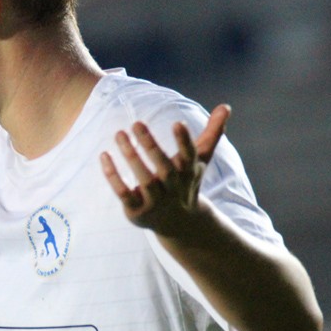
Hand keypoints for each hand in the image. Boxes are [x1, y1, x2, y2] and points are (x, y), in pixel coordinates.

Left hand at [100, 104, 230, 235]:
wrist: (179, 224)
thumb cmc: (186, 182)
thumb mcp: (200, 159)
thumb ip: (212, 132)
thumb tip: (226, 106)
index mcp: (188, 173)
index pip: (189, 156)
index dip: (184, 141)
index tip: (177, 123)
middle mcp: (173, 188)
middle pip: (164, 168)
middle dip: (151, 146)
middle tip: (136, 123)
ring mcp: (156, 202)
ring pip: (143, 180)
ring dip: (131, 157)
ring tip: (119, 133)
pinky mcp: (137, 211)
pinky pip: (123, 193)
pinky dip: (113, 176)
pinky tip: (104, 155)